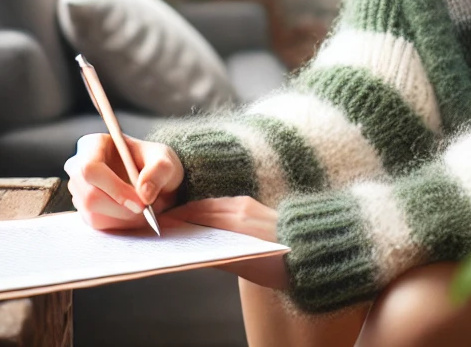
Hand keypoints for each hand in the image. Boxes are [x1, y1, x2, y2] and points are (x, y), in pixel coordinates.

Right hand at [63, 134, 183, 230]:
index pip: (91, 168)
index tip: (141, 203)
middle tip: (145, 210)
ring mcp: (78, 188)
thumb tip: (144, 192)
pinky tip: (132, 213)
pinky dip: (118, 224)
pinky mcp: (82, 208)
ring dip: (122, 218)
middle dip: (121, 208)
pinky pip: (96, 223)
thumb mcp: (165, 160)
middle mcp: (79, 165)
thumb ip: (160, 170)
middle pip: (89, 196)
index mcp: (95, 144)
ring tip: (142, 209)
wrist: (153, 179)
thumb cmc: (155, 164)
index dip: (114, 188)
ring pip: (92, 213)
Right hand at [169, 196, 288, 290]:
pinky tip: (205, 219)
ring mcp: (247, 203)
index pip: (197, 214)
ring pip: (213, 203)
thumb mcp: (245, 267)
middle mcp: (239, 207)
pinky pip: (224, 203)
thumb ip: (219, 257)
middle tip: (165, 221)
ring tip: (180, 220)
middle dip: (182, 213)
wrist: (309, 250)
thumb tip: (195, 253)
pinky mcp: (252, 204)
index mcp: (235, 221)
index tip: (161, 223)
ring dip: (195, 209)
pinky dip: (209, 209)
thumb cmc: (278, 264)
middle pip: (203, 207)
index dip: (178, 218)